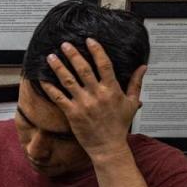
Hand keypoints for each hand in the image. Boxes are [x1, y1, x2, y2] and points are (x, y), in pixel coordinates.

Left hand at [41, 39, 145, 161]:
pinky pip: (59, 97)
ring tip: (50, 57)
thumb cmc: (120, 126)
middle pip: (83, 69)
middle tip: (65, 44)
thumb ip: (136, 83)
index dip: (96, 51)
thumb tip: (143, 67)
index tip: (89, 40)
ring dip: (58, 67)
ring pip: (69, 80)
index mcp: (112, 89)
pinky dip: (50, 88)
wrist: (108, 146)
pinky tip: (43, 79)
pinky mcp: (73, 113)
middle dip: (73, 54)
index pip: (104, 64)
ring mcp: (84, 103)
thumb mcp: (132, 103)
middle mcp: (97, 94)